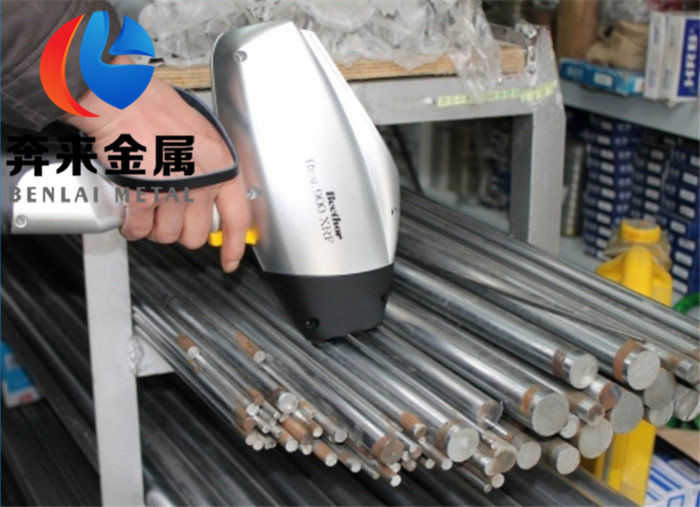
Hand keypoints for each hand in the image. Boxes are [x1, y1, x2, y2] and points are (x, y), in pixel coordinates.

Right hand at [66, 56, 249, 271]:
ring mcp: (174, 188)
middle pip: (197, 234)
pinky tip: (130, 217)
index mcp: (221, 164)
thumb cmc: (155, 107)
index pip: (238, 216)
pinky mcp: (144, 194)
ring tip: (147, 209)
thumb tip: (211, 196)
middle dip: (181, 231)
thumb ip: (210, 166)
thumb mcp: (201, 133)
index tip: (230, 259)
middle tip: (169, 216)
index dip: (235, 245)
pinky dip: (132, 228)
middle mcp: (202, 179)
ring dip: (155, 228)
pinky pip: (140, 229)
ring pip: (168, 235)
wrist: (121, 97)